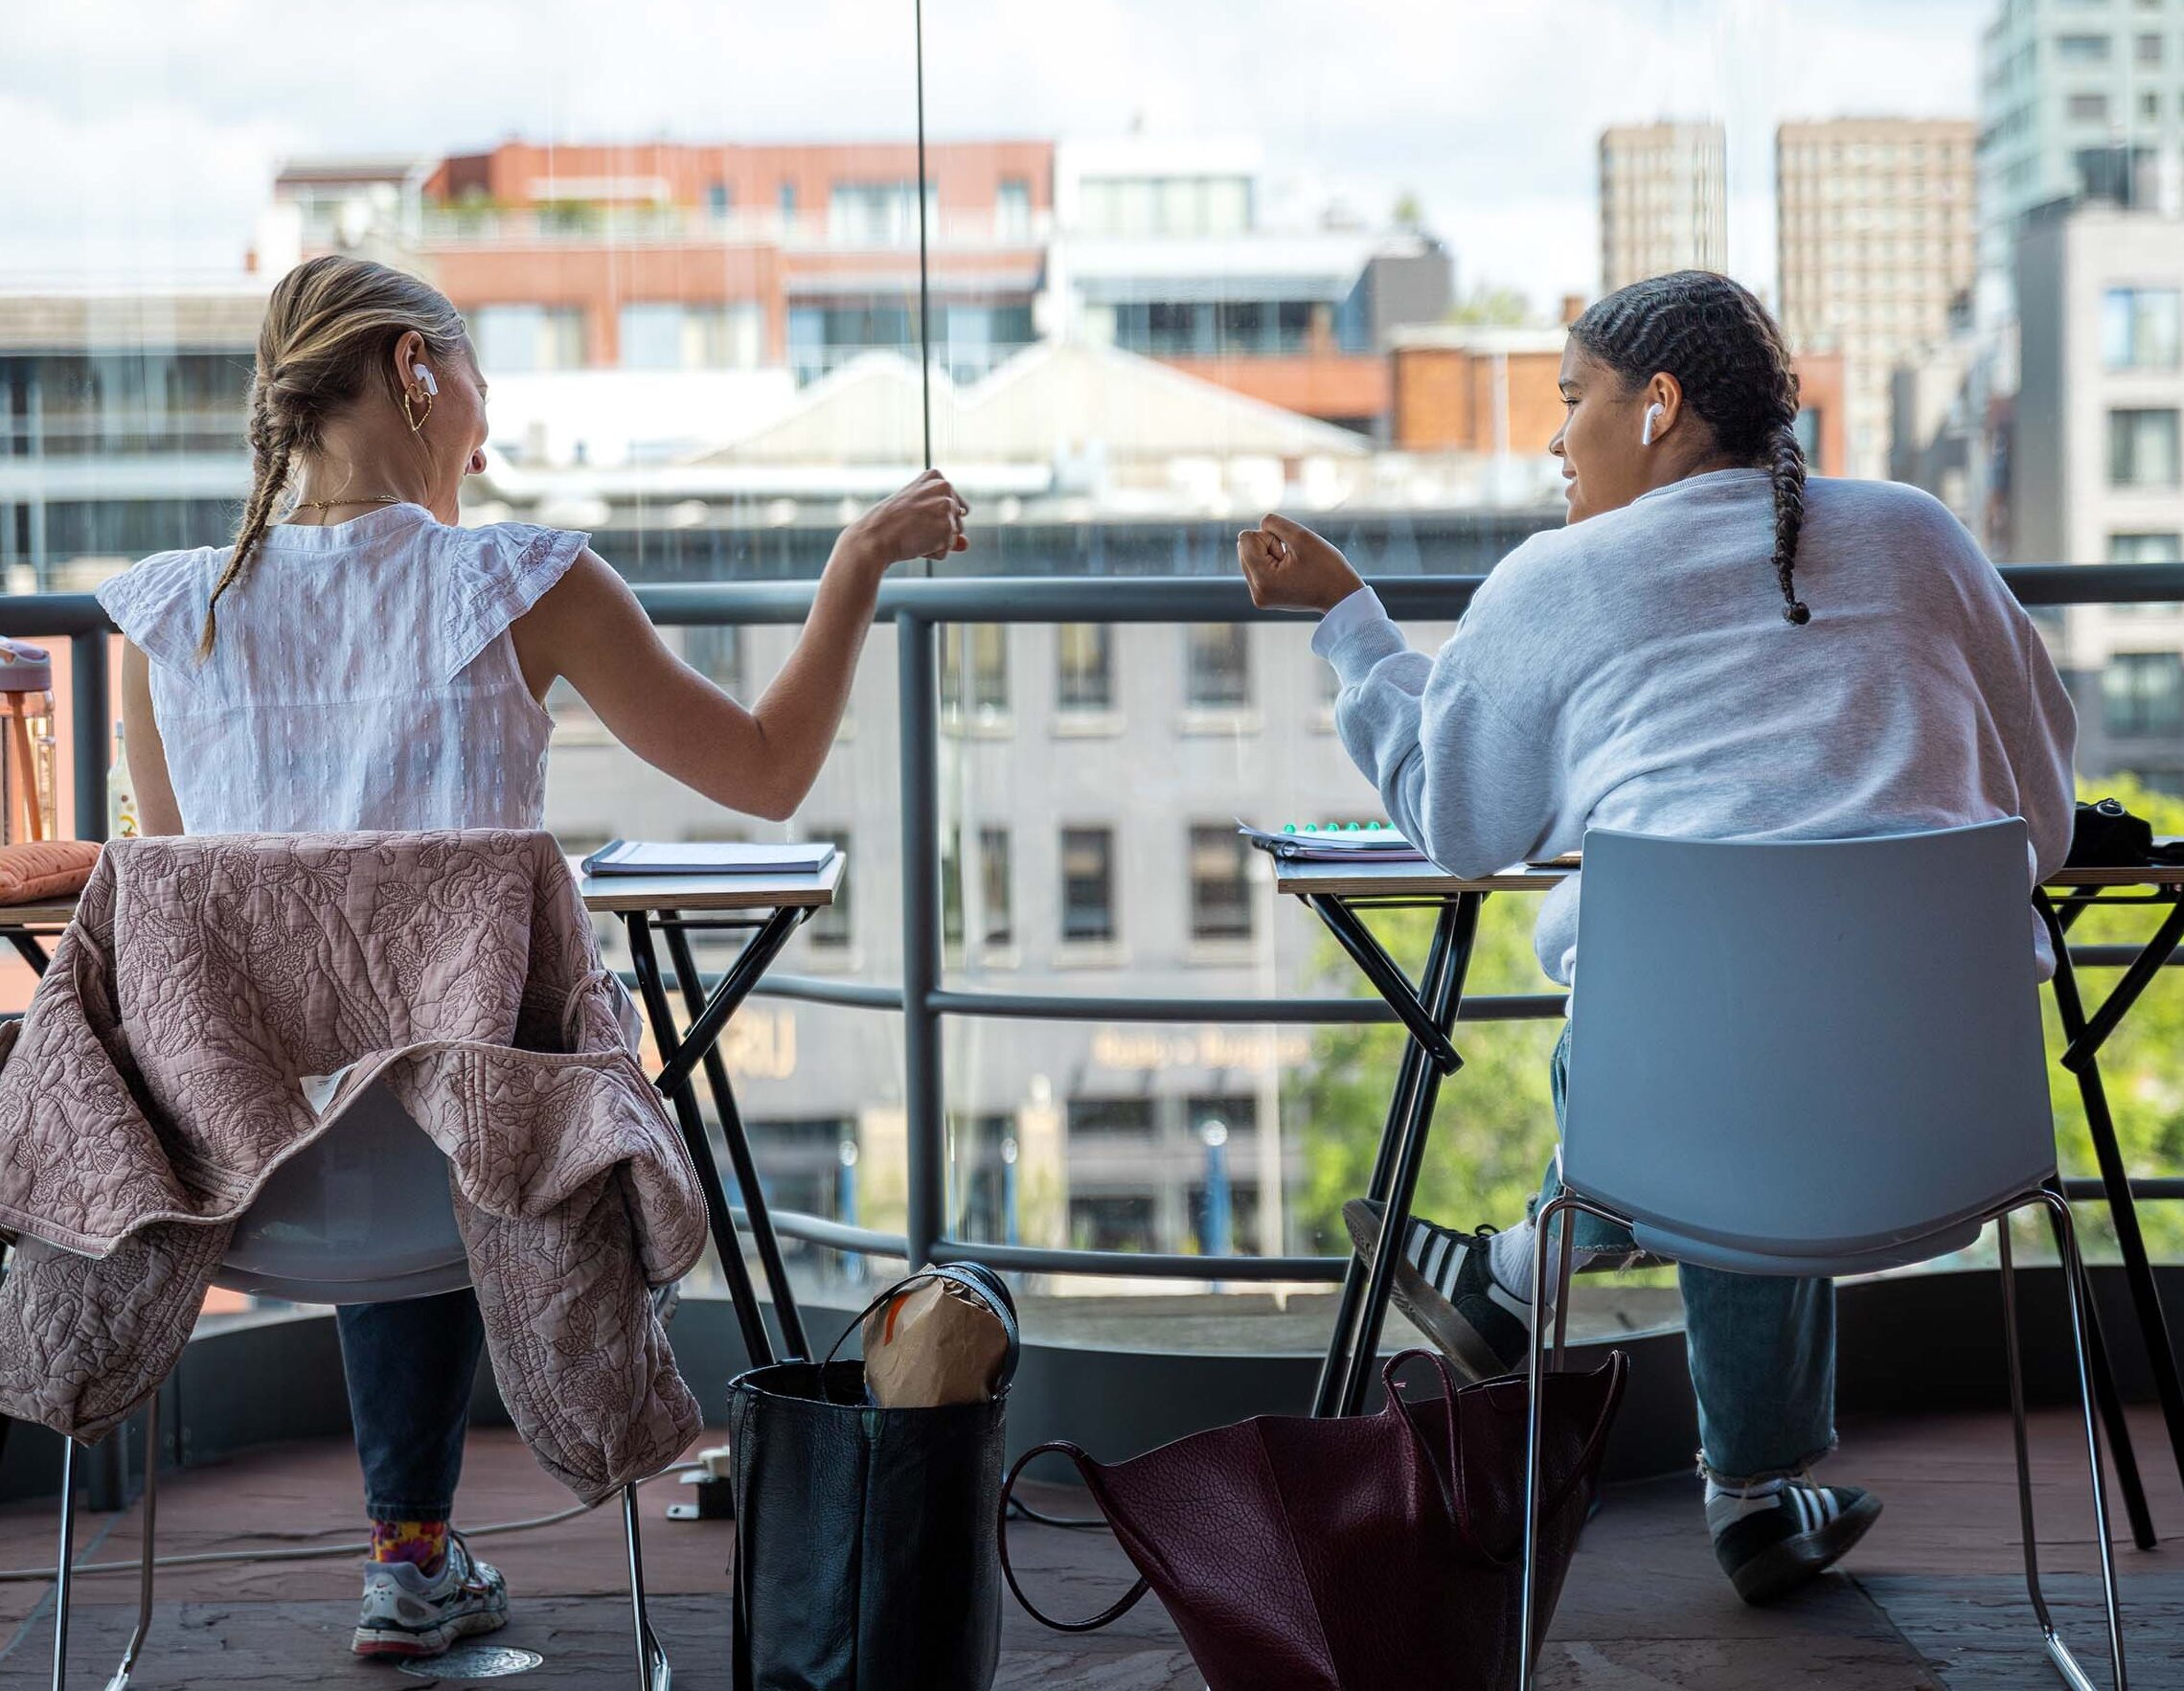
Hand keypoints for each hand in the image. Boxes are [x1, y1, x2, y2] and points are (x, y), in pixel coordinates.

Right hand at [839, 468, 970, 568]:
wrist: (874, 537)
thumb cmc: (889, 524)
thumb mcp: (918, 517)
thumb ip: (946, 527)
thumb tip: (966, 544)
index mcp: (936, 477)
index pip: (955, 506)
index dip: (935, 518)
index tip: (915, 514)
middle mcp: (944, 487)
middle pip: (958, 522)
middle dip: (938, 531)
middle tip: (912, 526)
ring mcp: (947, 507)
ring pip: (953, 537)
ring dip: (935, 542)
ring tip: (913, 534)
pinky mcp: (947, 527)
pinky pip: (946, 551)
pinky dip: (932, 553)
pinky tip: (916, 543)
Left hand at [1237, 514, 1362, 613]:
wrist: (1342, 596)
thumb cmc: (1327, 567)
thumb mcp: (1302, 536)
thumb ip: (1274, 523)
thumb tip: (1259, 525)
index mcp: (1263, 580)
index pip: (1245, 538)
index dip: (1269, 537)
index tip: (1288, 551)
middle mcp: (1256, 592)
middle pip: (1244, 548)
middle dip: (1268, 546)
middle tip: (1293, 560)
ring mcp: (1259, 598)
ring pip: (1250, 557)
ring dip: (1270, 555)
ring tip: (1293, 568)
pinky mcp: (1264, 598)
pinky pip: (1257, 568)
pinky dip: (1272, 565)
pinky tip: (1291, 574)